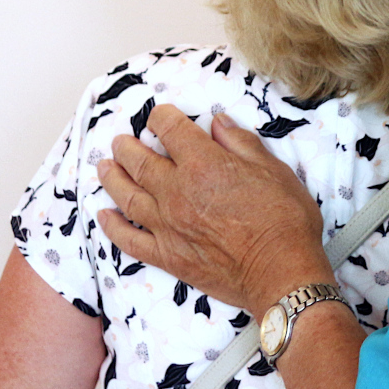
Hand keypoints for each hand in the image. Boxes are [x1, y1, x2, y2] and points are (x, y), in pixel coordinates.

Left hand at [96, 104, 334, 314]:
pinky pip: (129, 240)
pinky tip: (104, 216)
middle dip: (128, 146)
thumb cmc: (284, 220)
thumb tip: (218, 123)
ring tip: (105, 166)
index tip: (160, 115)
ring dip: (112, 178)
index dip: (162, 117)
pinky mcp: (167, 256)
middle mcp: (177, 192)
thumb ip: (241, 143)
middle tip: (121, 140)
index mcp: (203, 164)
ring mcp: (168, 226)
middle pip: (140, 161)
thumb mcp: (273, 169)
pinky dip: (112, 227)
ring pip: (127, 196)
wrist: (279, 273)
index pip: (170, 129)